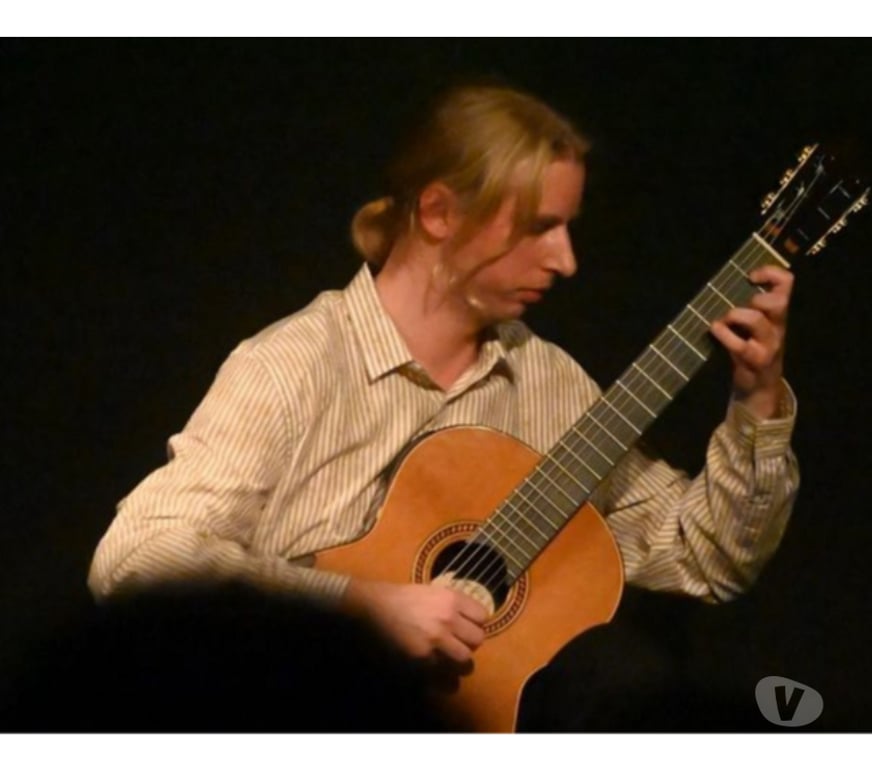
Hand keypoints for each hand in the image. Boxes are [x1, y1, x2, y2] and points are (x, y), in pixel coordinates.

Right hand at [343, 579, 487, 663]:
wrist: (372, 607)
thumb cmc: (400, 597)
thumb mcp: (430, 591)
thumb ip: (451, 604)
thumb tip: (468, 619)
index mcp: (451, 599)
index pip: (482, 617)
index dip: (475, 623)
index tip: (467, 627)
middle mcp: (447, 619)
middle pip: (477, 640)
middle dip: (469, 644)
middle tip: (457, 645)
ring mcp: (436, 640)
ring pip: (465, 661)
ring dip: (459, 663)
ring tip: (449, 661)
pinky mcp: (423, 659)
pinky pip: (446, 677)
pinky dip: (445, 680)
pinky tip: (439, 677)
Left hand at [709, 265, 792, 418]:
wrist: (759, 388)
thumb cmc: (753, 349)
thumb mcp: (756, 327)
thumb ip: (748, 307)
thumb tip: (724, 285)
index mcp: (778, 314)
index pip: (787, 283)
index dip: (770, 272)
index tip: (750, 276)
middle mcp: (777, 327)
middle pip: (777, 302)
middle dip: (757, 298)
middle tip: (741, 304)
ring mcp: (768, 345)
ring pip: (757, 320)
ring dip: (735, 315)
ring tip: (724, 320)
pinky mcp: (754, 360)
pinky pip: (739, 344)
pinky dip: (723, 334)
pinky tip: (715, 330)